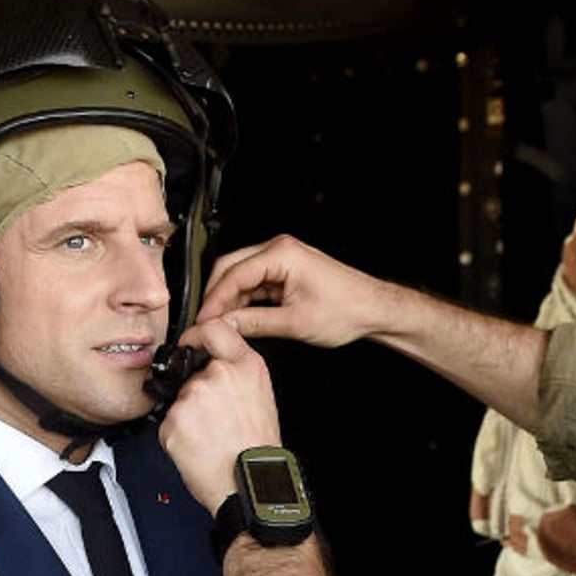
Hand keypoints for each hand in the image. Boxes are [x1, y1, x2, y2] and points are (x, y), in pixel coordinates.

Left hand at [158, 319, 280, 513]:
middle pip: (192, 373)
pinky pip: (169, 422)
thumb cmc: (257, 448)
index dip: (197, 334)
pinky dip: (178, 435)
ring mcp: (194, 396)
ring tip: (209, 437)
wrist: (248, 482)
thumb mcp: (262, 398)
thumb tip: (216, 367)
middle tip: (212, 419)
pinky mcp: (174, 419)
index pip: (214, 328)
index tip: (190, 343)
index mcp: (246, 366)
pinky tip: (198, 446)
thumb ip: (238, 374)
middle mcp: (219, 375)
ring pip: (180, 400)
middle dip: (195, 394)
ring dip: (187, 416)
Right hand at [197, 234, 387, 347]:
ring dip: (228, 300)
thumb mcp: (295, 322)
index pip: (232, 274)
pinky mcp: (285, 271)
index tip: (202, 321)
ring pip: (240, 277)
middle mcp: (280, 250)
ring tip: (219, 325)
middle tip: (204, 324)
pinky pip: (254, 283)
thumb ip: (253, 323)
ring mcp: (282, 259)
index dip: (213, 300)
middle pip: (230, 269)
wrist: (374, 310)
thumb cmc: (347, 310)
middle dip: (215, 297)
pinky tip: (237, 318)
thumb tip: (223, 325)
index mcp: (282, 254)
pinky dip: (243, 301)